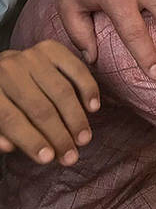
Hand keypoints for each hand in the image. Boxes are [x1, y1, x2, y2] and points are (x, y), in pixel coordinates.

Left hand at [0, 40, 99, 165]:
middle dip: (58, 135)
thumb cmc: (0, 102)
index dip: (30, 140)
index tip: (48, 159)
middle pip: (39, 107)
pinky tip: (94, 108)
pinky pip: (76, 69)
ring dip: (76, 118)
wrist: (1, 71)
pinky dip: (88, 88)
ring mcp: (31, 56)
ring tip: (84, 139)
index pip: (10, 118)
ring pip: (61, 91)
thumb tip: (10, 147)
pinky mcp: (51, 48)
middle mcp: (9, 69)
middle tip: (71, 156)